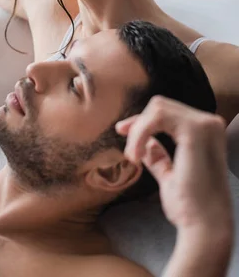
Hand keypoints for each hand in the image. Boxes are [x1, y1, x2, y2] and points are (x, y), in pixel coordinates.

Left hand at [116, 97, 231, 232]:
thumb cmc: (191, 206)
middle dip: (138, 123)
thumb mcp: (170, 174)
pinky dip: (141, 132)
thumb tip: (144, 143)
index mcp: (207, 132)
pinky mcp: (195, 131)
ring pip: (157, 108)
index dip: (142, 120)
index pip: (167, 112)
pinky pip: (157, 117)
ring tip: (133, 156)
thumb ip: (159, 156)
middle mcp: (210, 123)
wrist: (204, 227)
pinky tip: (136, 155)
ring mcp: (205, 125)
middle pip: (160, 106)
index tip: (122, 131)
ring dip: (138, 130)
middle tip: (127, 148)